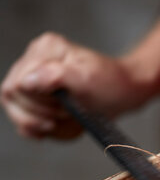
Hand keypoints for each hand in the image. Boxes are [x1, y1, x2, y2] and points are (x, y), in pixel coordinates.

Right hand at [1, 32, 146, 138]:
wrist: (125, 93)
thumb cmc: (112, 84)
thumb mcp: (88, 80)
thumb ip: (56, 77)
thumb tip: (26, 81)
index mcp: (45, 49)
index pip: (17, 86)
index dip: (38, 104)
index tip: (65, 107)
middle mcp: (34, 60)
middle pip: (12, 99)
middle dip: (43, 114)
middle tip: (70, 113)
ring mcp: (34, 78)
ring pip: (18, 112)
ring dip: (44, 123)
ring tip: (69, 117)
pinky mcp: (37, 95)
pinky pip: (27, 121)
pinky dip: (46, 130)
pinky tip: (62, 125)